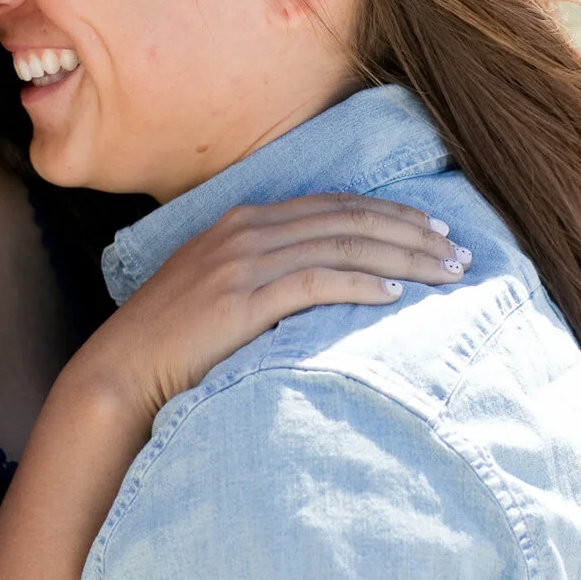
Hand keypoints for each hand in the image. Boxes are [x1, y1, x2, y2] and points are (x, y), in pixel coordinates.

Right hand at [77, 194, 467, 421]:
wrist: (119, 374)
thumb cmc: (170, 345)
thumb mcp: (215, 292)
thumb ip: (260, 275)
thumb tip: (314, 283)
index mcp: (241, 222)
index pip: (333, 205)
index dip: (390, 212)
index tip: (434, 226)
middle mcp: (245, 232)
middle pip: (348, 220)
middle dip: (412, 232)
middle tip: (461, 251)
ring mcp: (242, 264)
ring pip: (342, 245)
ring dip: (404, 256)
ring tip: (447, 272)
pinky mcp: (241, 301)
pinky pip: (315, 282)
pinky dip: (360, 282)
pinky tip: (396, 293)